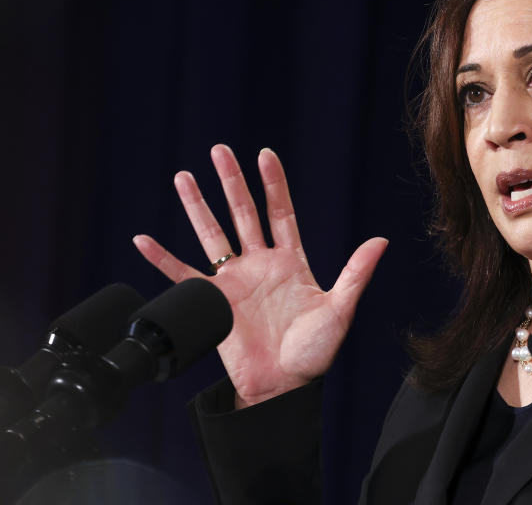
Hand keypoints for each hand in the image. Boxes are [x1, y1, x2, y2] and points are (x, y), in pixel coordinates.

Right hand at [133, 144, 387, 406]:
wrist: (283, 387)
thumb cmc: (315, 352)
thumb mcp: (340, 309)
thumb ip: (356, 273)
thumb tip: (381, 241)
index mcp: (291, 261)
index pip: (280, 212)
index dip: (273, 184)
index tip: (265, 154)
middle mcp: (260, 265)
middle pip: (243, 213)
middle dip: (231, 182)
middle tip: (219, 150)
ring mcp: (234, 281)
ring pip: (212, 234)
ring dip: (197, 206)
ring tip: (184, 176)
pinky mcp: (212, 302)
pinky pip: (181, 275)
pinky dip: (161, 258)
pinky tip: (144, 240)